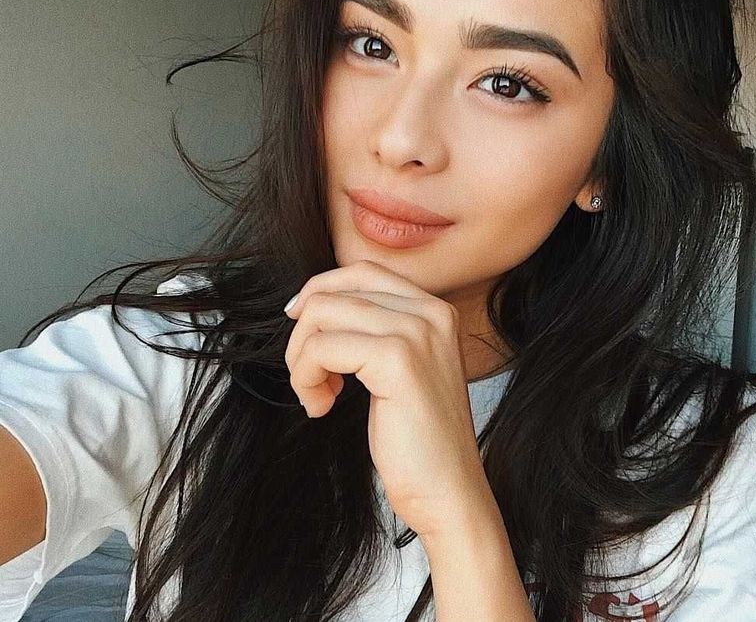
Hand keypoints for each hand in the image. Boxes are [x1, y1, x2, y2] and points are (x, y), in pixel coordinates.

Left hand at [283, 260, 495, 537]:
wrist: (448, 491)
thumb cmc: (417, 439)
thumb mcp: (399, 368)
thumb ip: (373, 330)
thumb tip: (311, 304)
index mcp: (434, 310)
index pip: (361, 272)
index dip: (319, 292)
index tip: (299, 326)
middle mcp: (430, 312)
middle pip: (334, 291)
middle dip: (303, 334)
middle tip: (309, 377)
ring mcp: (417, 332)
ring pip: (320, 316)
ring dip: (301, 360)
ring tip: (318, 395)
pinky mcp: (398, 360)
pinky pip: (321, 348)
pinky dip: (307, 379)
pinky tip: (323, 408)